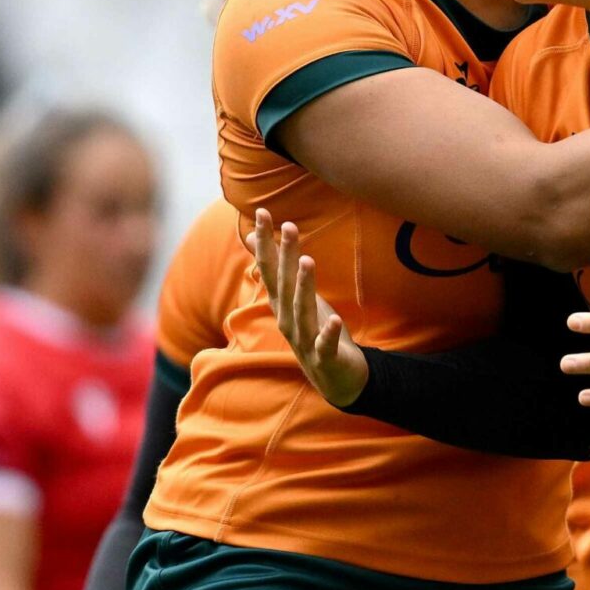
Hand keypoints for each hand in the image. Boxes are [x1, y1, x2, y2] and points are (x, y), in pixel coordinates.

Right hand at [252, 210, 368, 408]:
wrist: (334, 377)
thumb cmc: (313, 329)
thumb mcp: (294, 296)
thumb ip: (275, 268)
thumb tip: (255, 237)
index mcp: (282, 303)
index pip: (270, 268)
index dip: (266, 241)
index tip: (263, 212)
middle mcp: (287, 319)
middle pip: (284, 284)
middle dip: (284, 255)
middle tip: (289, 226)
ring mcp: (305, 339)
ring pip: (302, 310)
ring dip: (304, 286)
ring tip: (307, 261)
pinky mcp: (325, 357)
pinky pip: (325, 343)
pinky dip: (328, 332)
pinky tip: (334, 320)